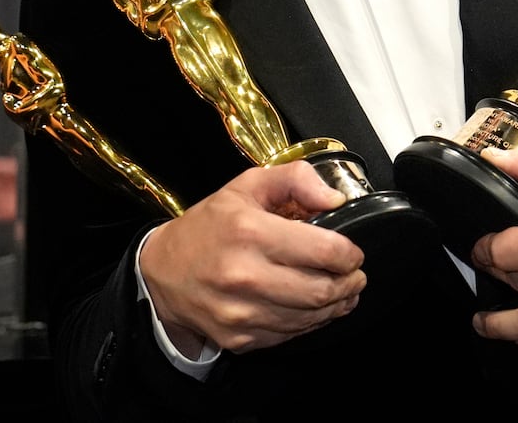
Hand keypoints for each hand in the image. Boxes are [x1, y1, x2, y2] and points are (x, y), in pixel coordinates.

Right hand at [139, 161, 364, 356]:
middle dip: (350, 283)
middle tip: (355, 275)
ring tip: (344, 292)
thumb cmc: (209, 226)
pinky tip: (315, 308)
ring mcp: (241, 313)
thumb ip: (295, 179)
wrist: (162, 271)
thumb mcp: (247, 185)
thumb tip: (335, 198)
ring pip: (309, 317)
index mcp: (250, 232)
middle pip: (322, 290)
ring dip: (336, 306)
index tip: (354, 253)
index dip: (349, 254)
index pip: (324, 251)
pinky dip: (310, 323)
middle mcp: (245, 276)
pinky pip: (289, 335)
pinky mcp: (239, 338)